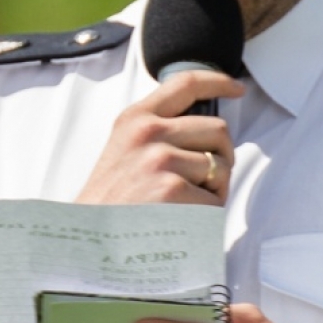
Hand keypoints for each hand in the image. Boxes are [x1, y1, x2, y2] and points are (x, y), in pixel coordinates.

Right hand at [75, 70, 243, 205]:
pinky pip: (215, 199)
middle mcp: (148, 132)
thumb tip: (205, 130)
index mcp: (135, 118)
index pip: (185, 83)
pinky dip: (208, 215)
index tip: (235, 88)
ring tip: (186, 205)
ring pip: (221, 166)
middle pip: (218, 130)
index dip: (218, 82)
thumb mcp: (124, 150)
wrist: (87, 240)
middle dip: (223, 157)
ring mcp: (160, 159)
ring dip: (215, 189)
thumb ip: (157, 133)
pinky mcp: (172, 188)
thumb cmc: (109, 203)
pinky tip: (183, 221)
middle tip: (206, 182)